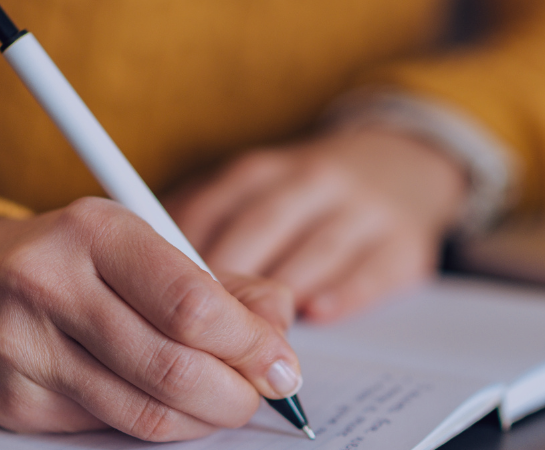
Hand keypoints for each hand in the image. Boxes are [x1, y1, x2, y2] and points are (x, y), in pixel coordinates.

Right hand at [0, 198, 301, 441]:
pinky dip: (155, 426)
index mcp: (95, 231)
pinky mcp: (13, 400)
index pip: (192, 303)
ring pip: (144, 410)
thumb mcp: (140, 247)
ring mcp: (25, 346)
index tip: (281, 363)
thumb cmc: (67, 263)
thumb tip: (278, 325)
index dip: (250, 345)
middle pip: (173, 365)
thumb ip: (219, 283)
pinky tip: (166, 406)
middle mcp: (51, 283)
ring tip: (222, 404)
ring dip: (202, 419)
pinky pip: (108, 429)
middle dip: (235, 393)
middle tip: (259, 395)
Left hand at [166, 127, 467, 321]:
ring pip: (314, 249)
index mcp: (261, 172)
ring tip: (252, 338)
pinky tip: (317, 313)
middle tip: (200, 332)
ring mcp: (362, 210)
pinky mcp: (404, 242)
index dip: (182, 257)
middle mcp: (311, 181)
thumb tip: (140, 279)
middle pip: (260, 229)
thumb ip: (204, 229)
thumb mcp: (253, 194)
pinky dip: (343, 293)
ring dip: (281, 294)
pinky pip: (372, 269)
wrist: (402, 165)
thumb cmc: (304, 198)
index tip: (157, 298)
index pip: (212, 210)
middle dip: (228, 283)